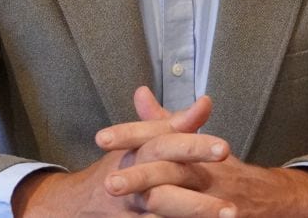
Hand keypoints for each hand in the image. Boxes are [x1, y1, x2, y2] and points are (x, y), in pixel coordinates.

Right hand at [13, 88, 232, 216]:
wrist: (75, 204)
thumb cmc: (121, 167)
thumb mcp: (144, 141)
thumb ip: (174, 125)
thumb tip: (205, 102)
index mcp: (136, 154)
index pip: (165, 147)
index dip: (194, 147)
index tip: (226, 149)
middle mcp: (131, 185)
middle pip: (162, 194)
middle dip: (196, 204)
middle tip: (232, 210)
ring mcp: (128, 212)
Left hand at [98, 89, 307, 217]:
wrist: (272, 199)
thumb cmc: (224, 171)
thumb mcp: (195, 144)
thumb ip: (164, 123)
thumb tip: (139, 94)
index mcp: (194, 150)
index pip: (161, 137)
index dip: (132, 136)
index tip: (101, 138)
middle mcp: (205, 172)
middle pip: (170, 170)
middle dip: (139, 177)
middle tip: (108, 184)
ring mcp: (217, 200)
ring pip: (184, 202)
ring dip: (158, 209)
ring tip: (133, 211)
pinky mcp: (225, 217)